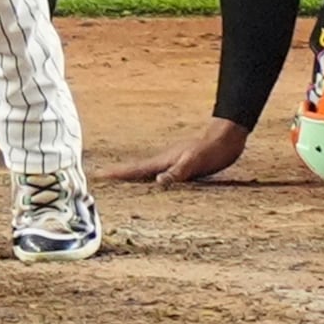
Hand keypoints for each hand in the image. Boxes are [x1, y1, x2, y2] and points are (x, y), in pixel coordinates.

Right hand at [100, 117, 249, 185]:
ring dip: (131, 178)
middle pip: (135, 170)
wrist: (226, 139)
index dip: (117, 173)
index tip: (97, 175)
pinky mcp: (180, 166)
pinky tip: (150, 184)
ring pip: (146, 173)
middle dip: (117, 175)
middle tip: (99, 179)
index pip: (135, 169)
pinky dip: (149, 180)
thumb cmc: (211, 151)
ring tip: (119, 183)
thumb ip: (177, 172)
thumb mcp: (195, 162)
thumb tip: (157, 182)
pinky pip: (158, 175)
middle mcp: (163, 162)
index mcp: (163, 161)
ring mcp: (171, 163)